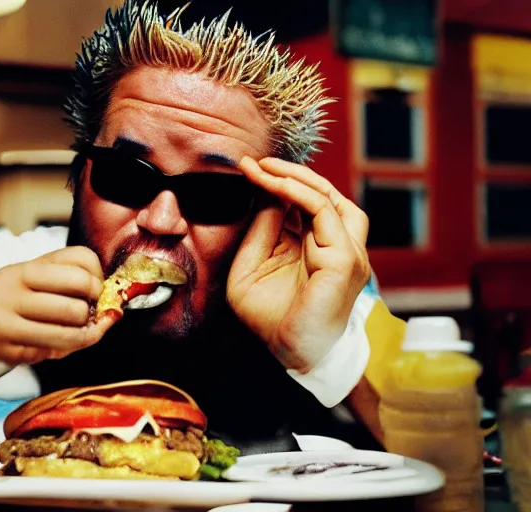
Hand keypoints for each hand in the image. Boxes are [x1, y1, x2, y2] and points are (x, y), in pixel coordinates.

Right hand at [0, 246, 115, 379]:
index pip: (81, 260)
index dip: (98, 279)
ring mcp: (3, 320)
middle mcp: (11, 289)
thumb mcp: (32, 284)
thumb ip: (69, 284)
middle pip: (77, 300)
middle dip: (93, 313)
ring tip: (78, 334)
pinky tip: (51, 347)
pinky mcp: (3, 349)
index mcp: (24, 268)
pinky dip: (59, 352)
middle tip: (88, 317)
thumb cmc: (7, 306)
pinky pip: (50, 353)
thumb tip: (112, 307)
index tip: (95, 292)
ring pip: (68, 332)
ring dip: (83, 337)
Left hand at [227, 157, 370, 372]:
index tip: (247, 168)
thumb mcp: (251, 267)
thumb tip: (266, 195)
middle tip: (257, 163)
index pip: (304, 205)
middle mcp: (336, 246)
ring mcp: (347, 251)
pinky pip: (324, 213)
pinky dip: (299, 194)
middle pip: (322, 196)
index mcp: (315, 248)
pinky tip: (274, 186)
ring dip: (298, 178)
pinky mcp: (346, 259)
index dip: (278, 184)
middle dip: (289, 174)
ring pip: (330, 198)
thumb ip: (261, 232)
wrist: (291, 354)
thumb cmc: (271, 319)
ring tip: (269, 168)